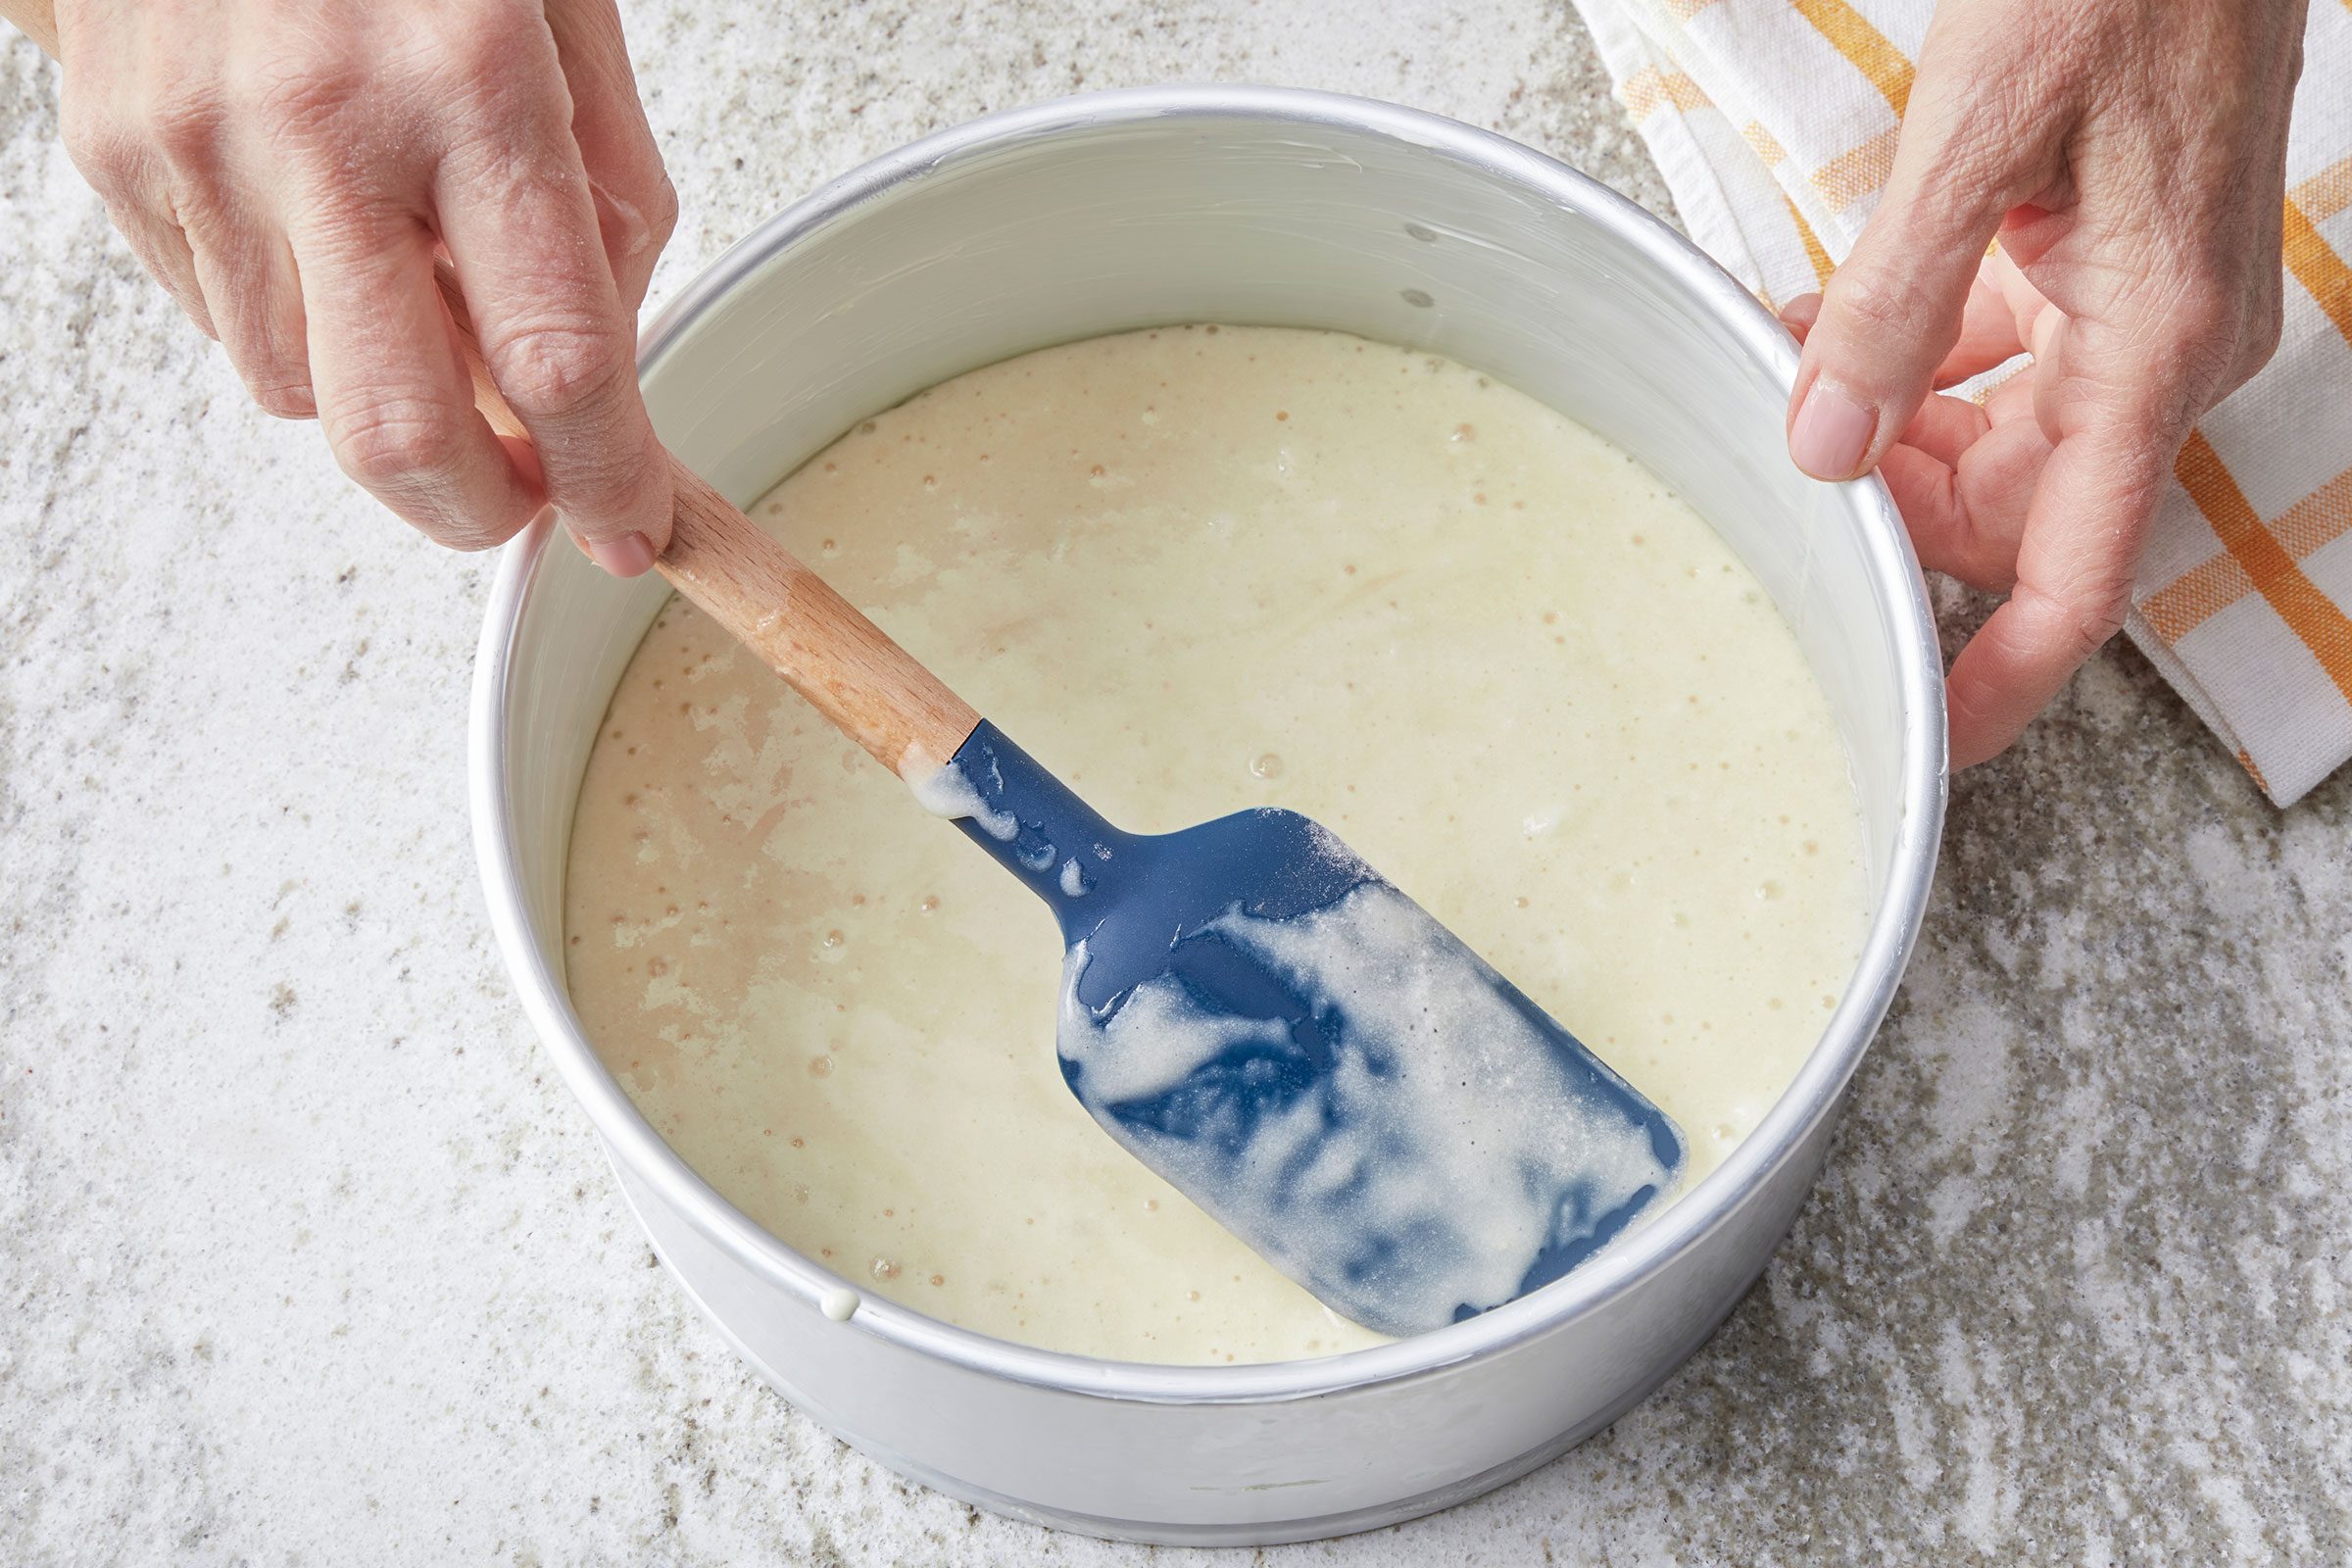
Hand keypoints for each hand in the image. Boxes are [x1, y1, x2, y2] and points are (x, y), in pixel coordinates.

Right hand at [51, 0, 677, 573]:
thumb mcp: (569, 20)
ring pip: (300, 394)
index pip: (556, 357)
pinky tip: (323, 228)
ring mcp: (199, 145)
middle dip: (474, 506)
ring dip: (378, 389)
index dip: (603, 477)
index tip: (630, 528)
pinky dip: (297, 323)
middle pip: (398, 432)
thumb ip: (605, 206)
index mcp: (471, 80)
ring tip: (407, 280)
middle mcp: (323, 123)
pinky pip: (223, 325)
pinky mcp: (116, 157)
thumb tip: (607, 378)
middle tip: (522, 493)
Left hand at [1780, 0, 2304, 766]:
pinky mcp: (2112, 265)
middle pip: (2017, 510)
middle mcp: (2165, 348)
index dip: (2000, 680)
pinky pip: (2003, 355)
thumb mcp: (1976, 139)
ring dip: (1889, 425)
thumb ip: (1892, 306)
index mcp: (2155, 346)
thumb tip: (1819, 444)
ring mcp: (2143, 310)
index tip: (1924, 737)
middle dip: (1897, 505)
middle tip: (1787, 460)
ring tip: (1787, 372)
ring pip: (1999, 436)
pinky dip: (1914, 355)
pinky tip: (1825, 325)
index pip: (2078, 577)